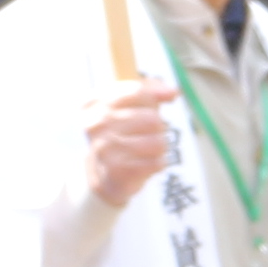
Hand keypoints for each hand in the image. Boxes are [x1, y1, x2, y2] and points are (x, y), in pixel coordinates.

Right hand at [80, 78, 175, 207]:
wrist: (100, 174)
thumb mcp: (125, 106)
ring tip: (143, 150)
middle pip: (152, 119)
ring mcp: (105, 148)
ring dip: (158, 147)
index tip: (167, 98)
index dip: (156, 96)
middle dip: (156, 127)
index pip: (138, 92)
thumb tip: (173, 92)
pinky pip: (157, 162)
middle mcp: (96, 124)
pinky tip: (142, 164)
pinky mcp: (118, 171)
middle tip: (144, 134)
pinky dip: (156, 163)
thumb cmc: (118, 134)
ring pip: (158, 142)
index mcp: (94, 103)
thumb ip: (149, 92)